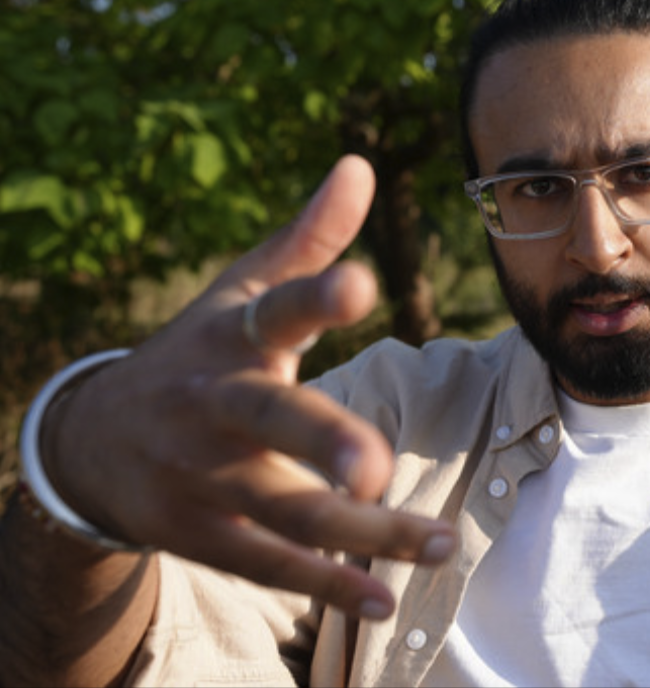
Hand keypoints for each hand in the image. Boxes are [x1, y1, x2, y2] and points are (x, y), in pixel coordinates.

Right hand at [46, 155, 455, 619]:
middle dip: (322, 443)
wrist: (95, 442)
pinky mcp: (207, 535)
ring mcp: (207, 478)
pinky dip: (327, 586)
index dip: (316, 296)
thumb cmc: (196, 352)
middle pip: (272, 423)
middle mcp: (217, 407)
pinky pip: (273, 565)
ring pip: (289, 509)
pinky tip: (384, 598)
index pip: (277, 310)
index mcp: (231, 337)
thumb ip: (309, 241)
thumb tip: (360, 165)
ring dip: (364, 533)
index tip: (361, 286)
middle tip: (375, 468)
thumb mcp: (240, 292)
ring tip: (439, 544)